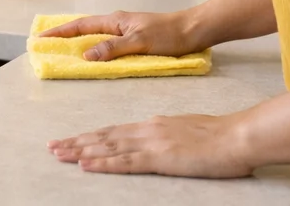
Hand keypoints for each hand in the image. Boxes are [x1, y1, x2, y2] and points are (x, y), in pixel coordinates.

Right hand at [39, 10, 201, 60]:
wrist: (194, 30)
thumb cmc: (169, 35)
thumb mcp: (139, 43)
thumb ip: (112, 48)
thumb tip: (85, 54)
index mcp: (115, 21)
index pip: (81, 25)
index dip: (60, 32)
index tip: (41, 37)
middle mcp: (117, 23)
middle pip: (84, 28)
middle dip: (64, 35)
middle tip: (45, 43)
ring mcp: (126, 30)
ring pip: (96, 35)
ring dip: (79, 41)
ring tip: (63, 50)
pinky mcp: (134, 38)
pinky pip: (107, 42)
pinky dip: (95, 47)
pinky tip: (94, 55)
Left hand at [48, 113, 254, 177]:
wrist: (236, 135)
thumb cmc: (219, 135)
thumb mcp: (186, 129)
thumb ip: (167, 134)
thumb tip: (156, 139)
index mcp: (153, 124)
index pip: (114, 130)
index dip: (91, 135)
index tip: (72, 139)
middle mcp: (146, 129)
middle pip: (104, 136)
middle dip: (77, 142)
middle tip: (53, 146)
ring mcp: (151, 143)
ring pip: (108, 147)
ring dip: (81, 151)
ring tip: (59, 154)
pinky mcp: (159, 158)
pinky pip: (125, 162)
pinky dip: (102, 163)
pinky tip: (86, 165)